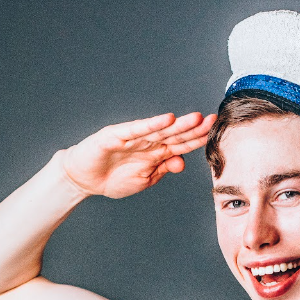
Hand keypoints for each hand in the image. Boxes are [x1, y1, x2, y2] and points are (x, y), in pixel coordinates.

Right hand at [60, 111, 215, 198]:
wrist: (84, 180)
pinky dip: (151, 125)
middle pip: (175, 134)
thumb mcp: (144, 180)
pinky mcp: (116, 135)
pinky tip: (166, 120)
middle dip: (193, 128)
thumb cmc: (113, 178)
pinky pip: (137, 130)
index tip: (215, 132)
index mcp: (156, 153)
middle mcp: (147, 143)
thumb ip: (162, 170)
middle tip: (212, 120)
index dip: (197, 138)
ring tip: (195, 119)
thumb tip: (181, 162)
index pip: (181, 144)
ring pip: (160, 130)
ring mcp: (132, 138)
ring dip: (178, 125)